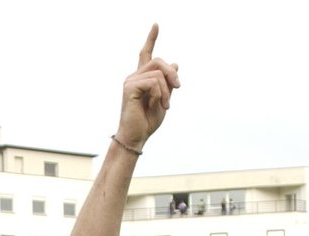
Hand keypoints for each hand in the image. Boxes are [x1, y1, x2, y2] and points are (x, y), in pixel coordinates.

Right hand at [114, 24, 180, 150]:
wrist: (136, 137)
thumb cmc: (147, 122)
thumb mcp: (164, 99)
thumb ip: (168, 83)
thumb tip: (176, 63)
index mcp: (141, 79)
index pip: (146, 54)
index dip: (151, 39)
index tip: (156, 24)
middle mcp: (134, 77)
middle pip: (159, 61)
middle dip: (172, 74)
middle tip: (178, 87)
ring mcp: (130, 81)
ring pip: (159, 72)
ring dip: (168, 90)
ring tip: (166, 105)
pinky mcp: (130, 87)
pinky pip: (154, 82)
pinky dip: (161, 94)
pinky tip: (157, 105)